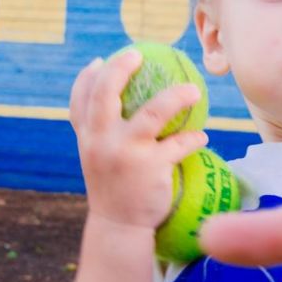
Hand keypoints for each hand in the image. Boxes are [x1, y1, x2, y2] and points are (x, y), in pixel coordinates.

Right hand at [70, 50, 206, 228]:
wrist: (119, 226)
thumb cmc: (114, 188)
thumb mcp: (98, 160)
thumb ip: (102, 135)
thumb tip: (119, 107)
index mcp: (87, 138)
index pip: (80, 101)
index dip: (87, 78)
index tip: (101, 62)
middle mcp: (102, 141)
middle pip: (106, 94)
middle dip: (120, 69)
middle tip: (137, 54)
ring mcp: (126, 153)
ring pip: (153, 113)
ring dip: (176, 97)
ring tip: (194, 91)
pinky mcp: (152, 167)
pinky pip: (179, 145)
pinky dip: (192, 139)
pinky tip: (202, 135)